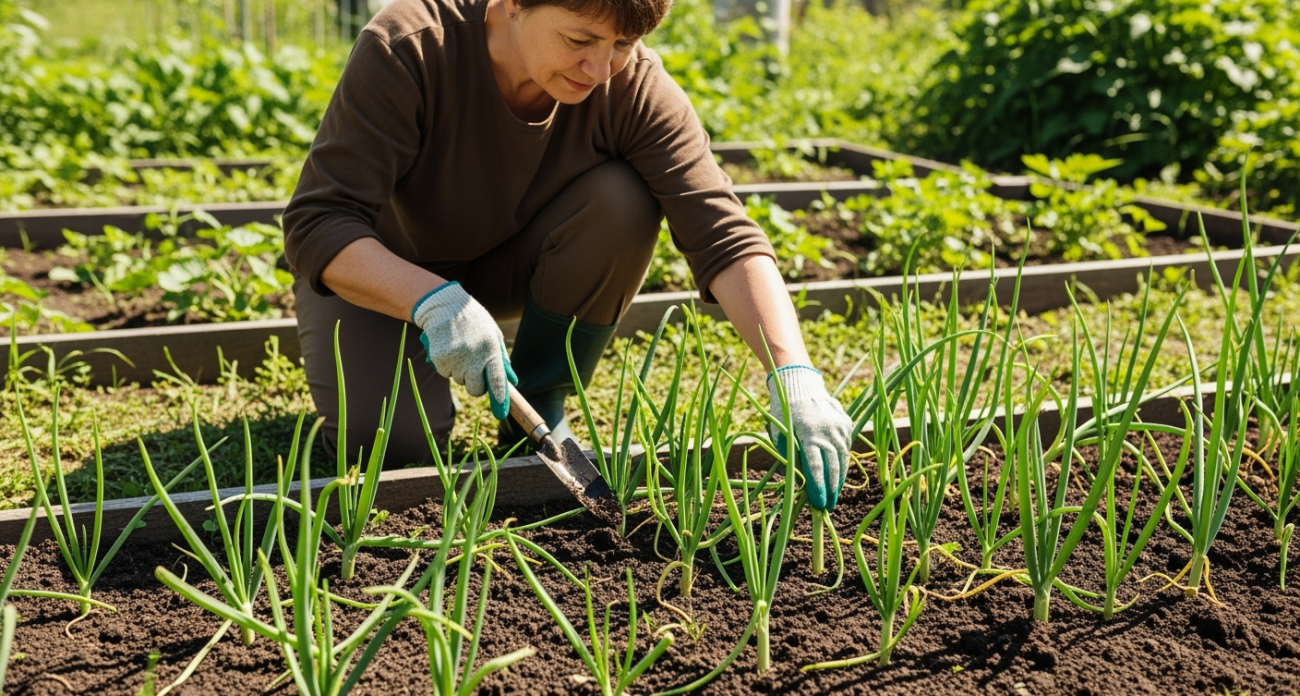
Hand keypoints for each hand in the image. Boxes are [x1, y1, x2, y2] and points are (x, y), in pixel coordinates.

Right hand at [411, 281, 516, 418]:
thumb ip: (502, 358)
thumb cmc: (474, 321)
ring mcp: (456, 358)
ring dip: (460, 372)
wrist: (445, 305)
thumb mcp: (493, 334)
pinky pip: (445, 373)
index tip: (501, 413)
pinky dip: (447, 366)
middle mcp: (475, 356)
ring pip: (459, 381)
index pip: (497, 381)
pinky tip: (448, 349)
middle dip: (476, 386)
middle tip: (473, 370)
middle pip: (475, 390)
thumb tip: (512, 381)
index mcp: (491, 350)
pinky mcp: (440, 358)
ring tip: (460, 350)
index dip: (499, 399)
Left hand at [766, 365, 853, 510]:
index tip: (819, 504)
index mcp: (807, 434)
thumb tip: (802, 485)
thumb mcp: (781, 436)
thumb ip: (792, 458)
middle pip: (833, 466)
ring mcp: (839, 426)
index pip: (816, 467)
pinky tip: (838, 476)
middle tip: (828, 508)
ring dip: (839, 479)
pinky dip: (842, 463)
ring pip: (843, 458)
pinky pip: (846, 447)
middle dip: (831, 489)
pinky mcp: (846, 423)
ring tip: (834, 496)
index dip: (818, 488)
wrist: (800, 386)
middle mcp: (827, 430)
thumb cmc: (784, 414)